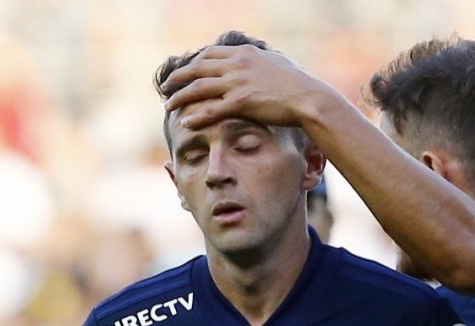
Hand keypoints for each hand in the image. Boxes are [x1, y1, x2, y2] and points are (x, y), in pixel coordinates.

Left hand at [162, 44, 329, 128]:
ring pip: (199, 88)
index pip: (209, 54)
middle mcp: (237, 64)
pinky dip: (196, 116)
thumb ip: (262, 62)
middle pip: (197, 68)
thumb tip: (260, 61)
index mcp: (244, 53)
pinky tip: (185, 122)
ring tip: (168, 106)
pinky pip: (211, 109)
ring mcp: (238, 82)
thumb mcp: (277, 64)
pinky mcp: (241, 102)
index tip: (184, 71)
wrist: (309, 98)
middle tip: (166, 88)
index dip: (192, 63)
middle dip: (178, 78)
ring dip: (180, 97)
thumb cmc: (299, 85)